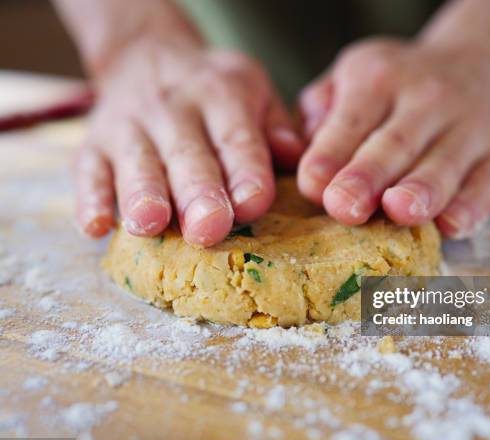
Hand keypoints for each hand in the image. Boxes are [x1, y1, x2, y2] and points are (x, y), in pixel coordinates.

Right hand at [75, 38, 303, 244]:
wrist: (146, 56)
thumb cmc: (213, 90)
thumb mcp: (254, 90)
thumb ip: (275, 126)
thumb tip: (296, 157)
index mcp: (221, 96)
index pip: (236, 138)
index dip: (245, 171)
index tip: (253, 204)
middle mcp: (173, 109)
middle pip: (187, 155)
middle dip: (197, 193)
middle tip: (209, 227)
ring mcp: (129, 127)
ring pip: (137, 164)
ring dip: (142, 195)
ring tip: (150, 225)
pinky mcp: (94, 144)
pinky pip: (88, 171)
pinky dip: (89, 198)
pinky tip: (94, 226)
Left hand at [297, 38, 489, 237]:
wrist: (481, 64)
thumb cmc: (400, 86)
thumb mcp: (354, 76)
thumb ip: (323, 108)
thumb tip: (303, 146)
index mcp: (379, 79)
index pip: (349, 121)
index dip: (330, 155)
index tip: (313, 186)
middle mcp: (429, 97)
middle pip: (394, 143)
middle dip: (368, 176)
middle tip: (345, 207)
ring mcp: (474, 125)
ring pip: (444, 163)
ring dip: (422, 190)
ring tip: (401, 211)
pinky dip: (474, 205)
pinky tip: (453, 226)